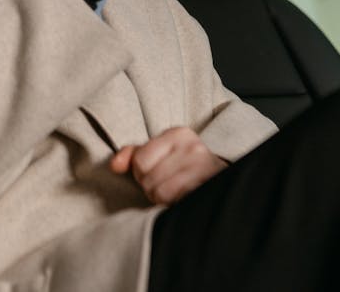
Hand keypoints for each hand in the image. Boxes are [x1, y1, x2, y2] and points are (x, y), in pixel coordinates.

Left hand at [109, 127, 226, 204]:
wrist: (225, 185)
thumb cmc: (185, 169)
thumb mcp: (160, 155)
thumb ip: (134, 155)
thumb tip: (114, 165)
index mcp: (178, 133)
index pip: (139, 160)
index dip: (142, 173)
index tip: (159, 173)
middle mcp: (192, 146)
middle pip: (148, 177)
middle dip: (152, 188)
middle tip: (168, 186)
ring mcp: (203, 166)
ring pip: (159, 191)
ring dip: (162, 199)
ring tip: (176, 194)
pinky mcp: (208, 187)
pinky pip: (174, 201)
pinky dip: (173, 206)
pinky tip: (184, 199)